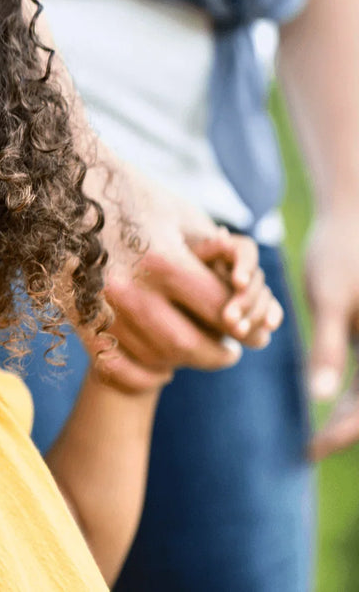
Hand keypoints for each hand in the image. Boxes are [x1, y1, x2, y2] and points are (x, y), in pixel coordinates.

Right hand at [85, 154, 281, 392]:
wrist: (61, 184)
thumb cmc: (130, 193)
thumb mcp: (179, 213)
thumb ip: (217, 253)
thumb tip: (246, 295)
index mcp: (161, 260)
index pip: (220, 313)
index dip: (246, 329)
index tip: (254, 334)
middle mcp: (128, 288)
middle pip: (188, 346)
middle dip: (218, 354)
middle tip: (229, 351)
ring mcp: (98, 306)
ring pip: (153, 358)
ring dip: (182, 363)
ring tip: (194, 351)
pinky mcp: (76, 315)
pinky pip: (114, 366)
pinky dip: (142, 375)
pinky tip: (159, 368)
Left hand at [305, 212, 358, 460]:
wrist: (354, 216)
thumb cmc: (340, 252)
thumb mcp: (329, 300)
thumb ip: (328, 348)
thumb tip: (318, 397)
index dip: (342, 432)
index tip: (311, 449)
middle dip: (348, 429)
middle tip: (310, 447)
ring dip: (353, 414)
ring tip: (317, 433)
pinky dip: (354, 392)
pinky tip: (326, 398)